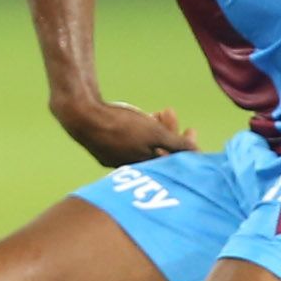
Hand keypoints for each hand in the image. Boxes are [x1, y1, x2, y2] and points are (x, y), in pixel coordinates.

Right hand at [57, 99, 197, 167]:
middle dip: (171, 133)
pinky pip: (130, 144)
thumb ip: (177, 144)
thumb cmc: (120, 125)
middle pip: (159, 154)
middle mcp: (131, 168)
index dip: (187, 147)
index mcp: (145, 168)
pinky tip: (142, 117)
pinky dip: (140, 131)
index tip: (191, 130)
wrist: (82, 116)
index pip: (173, 163)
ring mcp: (116, 160)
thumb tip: (197, 153)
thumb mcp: (154, 133)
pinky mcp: (104, 152)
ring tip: (159, 112)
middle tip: (172, 115)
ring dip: (156, 129)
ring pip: (144, 147)